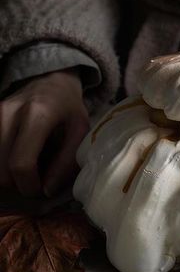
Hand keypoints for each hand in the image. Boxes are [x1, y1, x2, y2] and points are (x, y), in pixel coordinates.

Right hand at [0, 69, 89, 197]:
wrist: (51, 80)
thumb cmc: (68, 108)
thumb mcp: (80, 131)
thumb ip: (67, 162)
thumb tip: (47, 191)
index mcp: (37, 114)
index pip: (21, 164)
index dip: (30, 186)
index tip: (42, 189)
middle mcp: (9, 112)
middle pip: (1, 170)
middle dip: (19, 185)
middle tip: (37, 182)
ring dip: (8, 177)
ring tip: (27, 170)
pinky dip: (2, 165)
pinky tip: (16, 160)